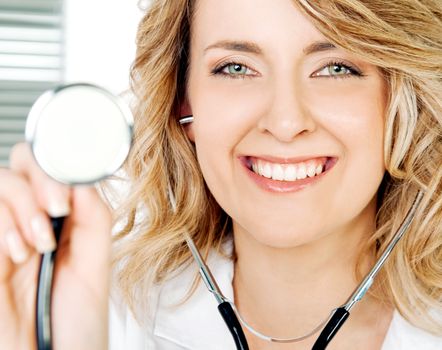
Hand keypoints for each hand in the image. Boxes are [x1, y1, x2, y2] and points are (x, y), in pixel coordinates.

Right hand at [0, 143, 111, 349]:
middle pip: (18, 168)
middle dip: (39, 180)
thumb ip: (93, 218)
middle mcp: (29, 224)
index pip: (49, 170)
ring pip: (0, 183)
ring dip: (23, 206)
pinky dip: (5, 227)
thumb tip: (80, 180)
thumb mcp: (96, 263)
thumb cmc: (77, 321)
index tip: (70, 188)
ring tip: (42, 243)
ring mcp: (4, 239)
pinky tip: (20, 254)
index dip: (56, 166)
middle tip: (57, 208)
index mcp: (60, 222)